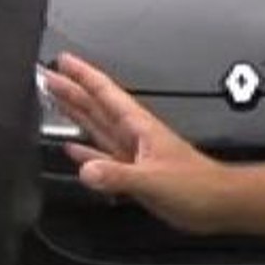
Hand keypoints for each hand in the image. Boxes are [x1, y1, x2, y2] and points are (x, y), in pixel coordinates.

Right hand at [44, 53, 227, 233]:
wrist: (217, 203)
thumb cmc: (198, 185)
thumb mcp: (154, 179)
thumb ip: (119, 175)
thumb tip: (87, 170)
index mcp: (140, 128)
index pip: (106, 94)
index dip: (84, 76)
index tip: (63, 61)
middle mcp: (136, 136)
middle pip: (97, 106)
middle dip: (72, 90)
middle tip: (47, 76)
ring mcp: (136, 153)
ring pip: (98, 127)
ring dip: (77, 114)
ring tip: (55, 101)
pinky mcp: (136, 173)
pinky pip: (105, 157)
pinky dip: (88, 152)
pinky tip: (75, 151)